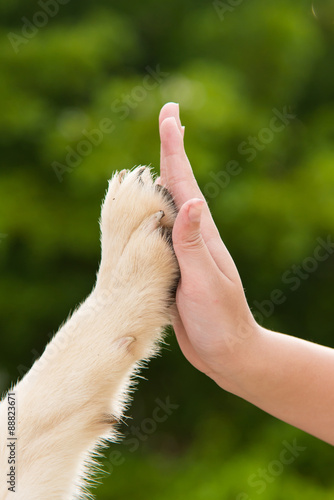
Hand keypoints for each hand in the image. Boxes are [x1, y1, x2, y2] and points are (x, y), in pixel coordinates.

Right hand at [159, 103, 257, 385]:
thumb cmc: (220, 319)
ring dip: (160, 178)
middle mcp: (191, 236)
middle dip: (170, 149)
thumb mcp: (207, 281)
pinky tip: (148, 212)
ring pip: (165, 207)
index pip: (184, 182)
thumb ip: (194, 243)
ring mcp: (182, 251)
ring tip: (158, 156)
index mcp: (201, 233)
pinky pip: (157, 234)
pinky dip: (150, 214)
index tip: (170, 114)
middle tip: (169, 118)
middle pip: (177, 184)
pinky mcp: (173, 268)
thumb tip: (193, 200)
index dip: (173, 147)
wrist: (226, 352)